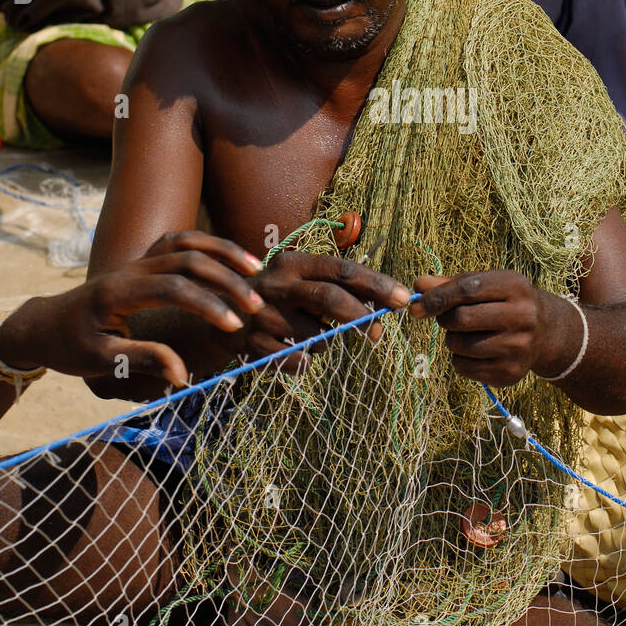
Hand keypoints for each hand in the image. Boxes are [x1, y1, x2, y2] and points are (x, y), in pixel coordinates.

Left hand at [0, 231, 264, 387]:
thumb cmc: (70, 346)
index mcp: (118, 292)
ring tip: (255, 268)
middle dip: (225, 279)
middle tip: (254, 306)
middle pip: (187, 259)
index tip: (233, 326)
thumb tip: (181, 374)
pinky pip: (179, 241)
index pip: (172, 288)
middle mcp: (130, 269)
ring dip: (222, 251)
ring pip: (186, 241)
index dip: (207, 304)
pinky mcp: (142, 260)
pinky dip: (208, 244)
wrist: (45, 324)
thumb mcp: (100, 361)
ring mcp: (136, 260)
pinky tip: (230, 259)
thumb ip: (142, 360)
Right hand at [244, 251, 410, 372]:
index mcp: (292, 263)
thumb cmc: (278, 300)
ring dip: (324, 343)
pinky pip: (299, 362)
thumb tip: (389, 301)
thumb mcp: (299, 283)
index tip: (404, 299)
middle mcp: (276, 284)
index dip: (376, 284)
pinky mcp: (254, 346)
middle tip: (377, 334)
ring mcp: (262, 315)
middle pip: (329, 298)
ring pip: (316, 337)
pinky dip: (306, 362)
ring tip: (307, 337)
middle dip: (360, 316)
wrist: (221, 319)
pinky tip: (292, 353)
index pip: (342, 270)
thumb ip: (337, 287)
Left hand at [409, 270, 564, 388]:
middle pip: (461, 319)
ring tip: (468, 334)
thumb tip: (418, 285)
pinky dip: (459, 359)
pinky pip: (463, 367)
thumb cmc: (503, 302)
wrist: (544, 332)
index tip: (416, 307)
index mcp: (515, 287)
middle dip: (445, 319)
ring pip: (459, 345)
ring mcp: (518, 347)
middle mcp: (522, 316)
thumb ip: (450, 284)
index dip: (437, 298)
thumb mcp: (484, 286)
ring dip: (452, 340)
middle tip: (449, 318)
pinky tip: (476, 351)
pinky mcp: (510, 372)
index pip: (467, 290)